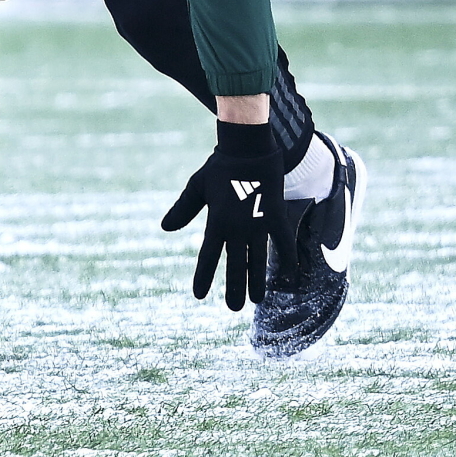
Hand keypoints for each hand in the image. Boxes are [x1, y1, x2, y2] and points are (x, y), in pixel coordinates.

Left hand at [161, 120, 294, 310]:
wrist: (248, 148)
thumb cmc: (219, 167)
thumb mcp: (197, 188)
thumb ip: (183, 209)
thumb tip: (164, 228)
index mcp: (216, 221)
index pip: (207, 256)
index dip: (203, 276)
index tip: (199, 295)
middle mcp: (237, 227)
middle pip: (234, 265)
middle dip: (233, 288)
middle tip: (232, 308)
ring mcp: (258, 223)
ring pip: (258, 260)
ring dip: (257, 281)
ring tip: (256, 300)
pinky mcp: (276, 216)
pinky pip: (283, 243)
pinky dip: (288, 259)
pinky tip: (291, 277)